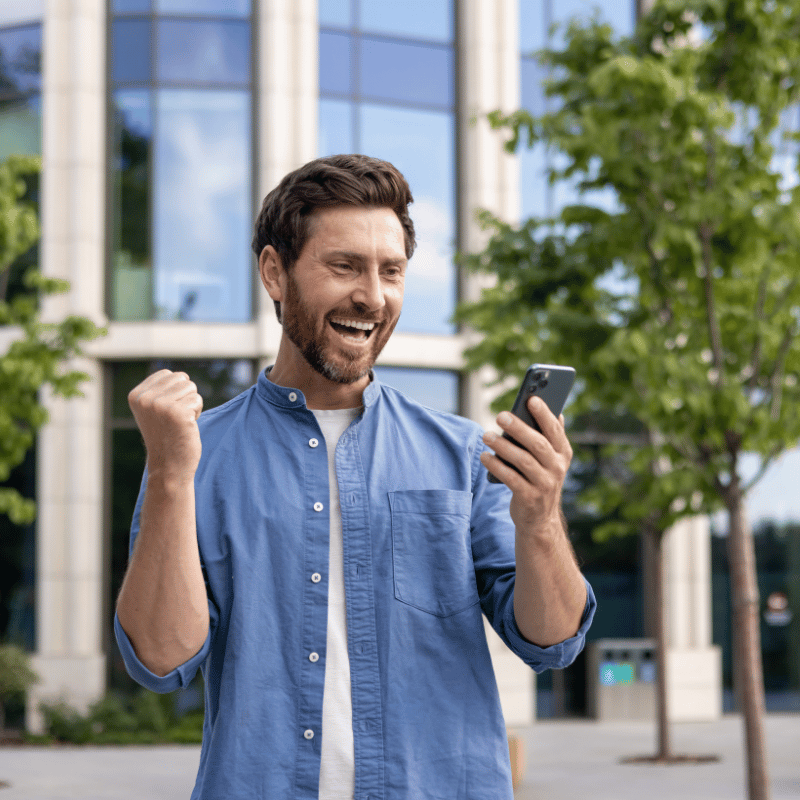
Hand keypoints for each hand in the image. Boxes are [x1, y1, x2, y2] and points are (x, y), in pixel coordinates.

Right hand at [128, 370, 203, 483]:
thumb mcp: (154, 410)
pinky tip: (186, 427)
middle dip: (185, 396)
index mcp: (135, 395)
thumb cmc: (166, 436)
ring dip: (191, 404)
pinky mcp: (177, 412)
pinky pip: (197, 400)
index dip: (174, 391)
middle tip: (175, 418)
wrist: (168, 465)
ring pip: (191, 387)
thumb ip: (160, 391)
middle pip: (181, 378)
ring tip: (180, 422)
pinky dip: (197, 413)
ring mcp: (160, 405)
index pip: (167, 374)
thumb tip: (180, 376)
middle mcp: (145, 398)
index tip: (167, 412)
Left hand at [480, 396, 572, 532]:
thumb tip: (554, 409)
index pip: (555, 430)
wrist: (539, 519)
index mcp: (564, 453)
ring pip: (523, 461)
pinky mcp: (529, 498)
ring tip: (486, 435)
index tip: (531, 398)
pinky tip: (485, 456)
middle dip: (518, 428)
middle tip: (500, 415)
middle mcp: (558, 468)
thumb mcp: (549, 459)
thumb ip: (549, 437)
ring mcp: (545, 484)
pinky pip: (511, 478)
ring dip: (502, 446)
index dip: (544, 414)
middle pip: (537, 444)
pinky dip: (496, 466)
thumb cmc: (539, 478)